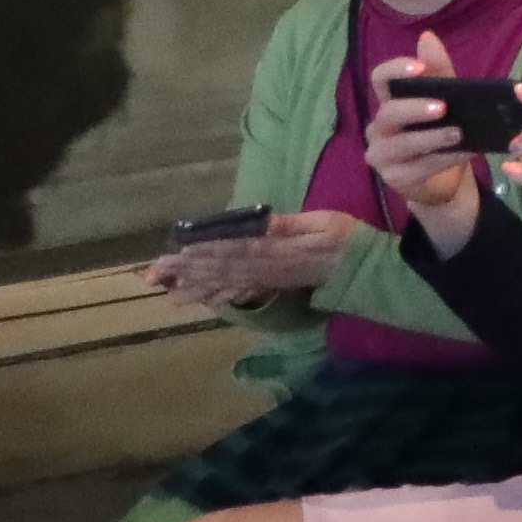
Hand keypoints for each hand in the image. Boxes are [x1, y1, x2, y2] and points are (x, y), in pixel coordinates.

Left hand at [148, 208, 360, 308]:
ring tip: (169, 291)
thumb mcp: (323, 222)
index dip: (208, 252)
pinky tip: (202, 300)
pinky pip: (242, 292)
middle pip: (223, 269)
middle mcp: (268, 269)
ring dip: (197, 287)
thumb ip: (291, 224)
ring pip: (227, 284)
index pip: (237, 250)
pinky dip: (220, 296)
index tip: (181, 252)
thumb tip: (260, 222)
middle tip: (157, 272)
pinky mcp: (273, 286)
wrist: (364, 268)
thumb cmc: (345, 239)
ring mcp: (269, 280)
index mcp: (279, 251)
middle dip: (190, 271)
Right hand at [361, 80, 486, 238]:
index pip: (380, 79)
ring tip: (459, 133)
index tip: (418, 67)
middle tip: (442, 107)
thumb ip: (438, 71)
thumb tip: (427, 37)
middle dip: (415, 108)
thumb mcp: (448, 99)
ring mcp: (382, 154)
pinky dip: (444, 160)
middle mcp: (379, 128)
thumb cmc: (441, 131)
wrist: (447, 178)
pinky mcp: (394, 178)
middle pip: (388, 112)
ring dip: (432, 138)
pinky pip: (418, 169)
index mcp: (390, 102)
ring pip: (402, 144)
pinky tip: (465, 154)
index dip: (395, 70)